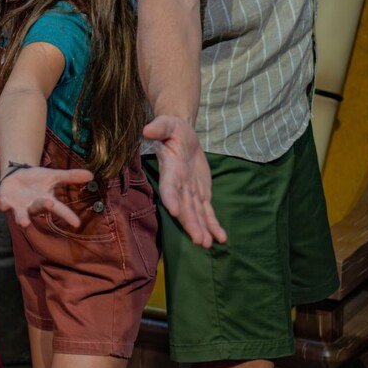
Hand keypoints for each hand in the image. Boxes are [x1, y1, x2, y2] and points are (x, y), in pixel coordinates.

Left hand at [0, 164, 95, 228]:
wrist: (16, 176)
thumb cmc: (37, 179)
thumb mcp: (53, 176)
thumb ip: (70, 177)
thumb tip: (92, 175)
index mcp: (46, 201)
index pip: (59, 209)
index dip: (67, 216)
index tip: (77, 223)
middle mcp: (32, 206)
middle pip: (38, 209)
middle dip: (42, 207)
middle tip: (48, 203)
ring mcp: (18, 206)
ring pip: (19, 215)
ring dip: (20, 218)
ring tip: (23, 222)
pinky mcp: (4, 202)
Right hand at [144, 114, 227, 247]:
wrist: (182, 136)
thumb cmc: (172, 129)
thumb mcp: (167, 123)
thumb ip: (159, 127)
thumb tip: (147, 130)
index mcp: (170, 170)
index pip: (169, 187)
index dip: (171, 198)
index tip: (175, 211)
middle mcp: (179, 185)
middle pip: (185, 207)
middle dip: (191, 224)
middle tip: (199, 240)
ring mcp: (190, 192)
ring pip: (196, 214)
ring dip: (201, 229)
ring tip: (207, 244)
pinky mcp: (201, 195)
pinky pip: (207, 212)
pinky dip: (213, 225)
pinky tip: (221, 238)